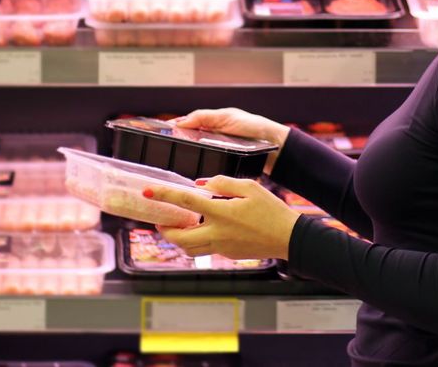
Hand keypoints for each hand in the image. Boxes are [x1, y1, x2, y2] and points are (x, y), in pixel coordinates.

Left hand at [148, 176, 299, 260]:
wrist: (288, 237)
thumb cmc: (272, 210)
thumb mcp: (249, 187)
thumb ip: (222, 183)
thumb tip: (201, 185)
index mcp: (221, 212)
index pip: (185, 201)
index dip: (164, 195)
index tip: (148, 192)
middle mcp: (217, 233)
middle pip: (178, 238)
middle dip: (164, 229)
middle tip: (162, 219)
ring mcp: (221, 247)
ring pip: (188, 249)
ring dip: (178, 238)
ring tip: (179, 226)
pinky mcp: (227, 254)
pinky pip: (204, 250)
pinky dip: (196, 241)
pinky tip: (202, 229)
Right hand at [172, 108, 289, 174]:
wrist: (274, 145)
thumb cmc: (253, 127)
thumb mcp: (226, 117)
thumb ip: (203, 117)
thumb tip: (179, 122)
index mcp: (212, 123)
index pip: (187, 125)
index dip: (174, 130)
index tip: (159, 135)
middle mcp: (213, 137)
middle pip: (189, 142)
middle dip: (177, 147)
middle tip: (162, 153)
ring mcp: (218, 152)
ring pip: (197, 156)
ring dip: (188, 160)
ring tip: (173, 165)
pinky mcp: (224, 165)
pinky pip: (208, 166)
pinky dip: (200, 168)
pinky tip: (192, 174)